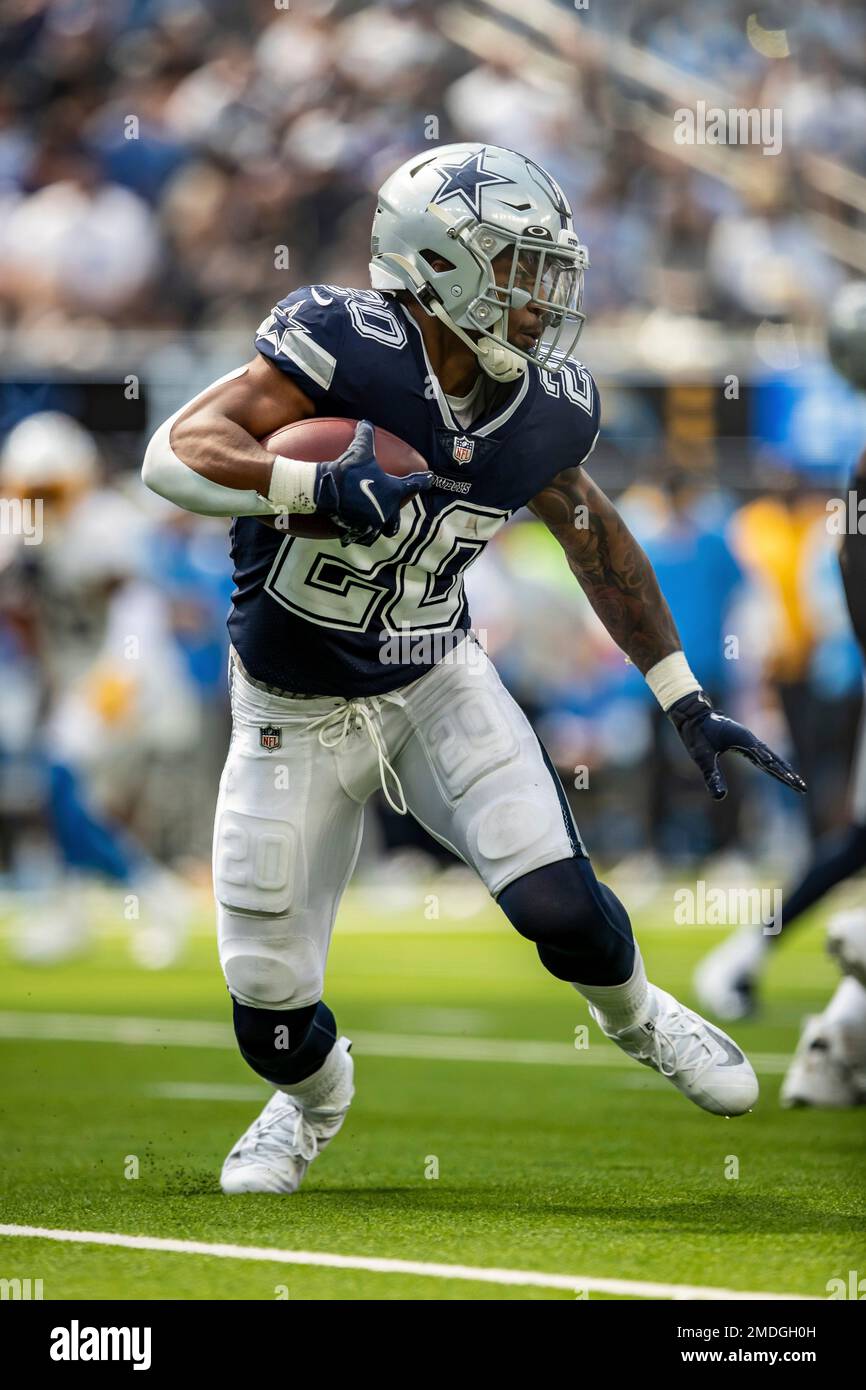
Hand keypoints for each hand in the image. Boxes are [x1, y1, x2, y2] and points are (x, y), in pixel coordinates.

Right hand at [315, 419, 432, 546]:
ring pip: (378, 531)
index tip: (430, 478)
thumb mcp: (359, 450)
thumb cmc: (348, 470)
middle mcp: (386, 511)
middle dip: (394, 519)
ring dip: (375, 528)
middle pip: (394, 521)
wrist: (327, 490)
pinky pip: (359, 536)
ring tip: (370, 525)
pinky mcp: (356, 531)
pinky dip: (357, 533)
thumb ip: (366, 435)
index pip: (413, 485)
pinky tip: (352, 531)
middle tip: (391, 513)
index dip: (423, 480)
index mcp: (392, 492)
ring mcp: (371, 524)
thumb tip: (366, 422)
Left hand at [667, 690, 806, 800]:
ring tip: (794, 780)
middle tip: (802, 787)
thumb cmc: (697, 734)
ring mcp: (748, 739)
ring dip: (782, 768)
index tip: (795, 783)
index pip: (768, 762)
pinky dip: (771, 761)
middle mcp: (750, 740)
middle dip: (788, 774)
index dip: (781, 774)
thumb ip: (712, 776)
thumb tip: (719, 797)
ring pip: (770, 756)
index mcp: (744, 742)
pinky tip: (774, 767)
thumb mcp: (702, 758)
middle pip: (774, 760)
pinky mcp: (743, 740)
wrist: (693, 715)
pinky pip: (761, 753)